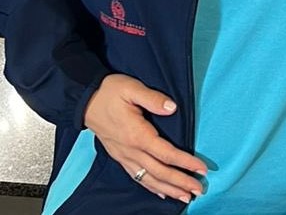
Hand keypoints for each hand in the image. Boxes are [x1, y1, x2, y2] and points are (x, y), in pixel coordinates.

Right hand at [83, 74, 205, 201]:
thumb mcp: (132, 88)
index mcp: (137, 135)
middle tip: (199, 190)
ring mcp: (123, 156)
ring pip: (148, 179)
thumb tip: (172, 108)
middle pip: (159, 172)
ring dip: (168, 189)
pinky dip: (150, 186)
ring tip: (185, 197)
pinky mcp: (119, 156)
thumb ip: (153, 98)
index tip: (201, 169)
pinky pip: (136, 176)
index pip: (166, 154)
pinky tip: (160, 192)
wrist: (84, 100)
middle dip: (180, 182)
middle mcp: (130, 150)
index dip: (185, 162)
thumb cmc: (109, 92)